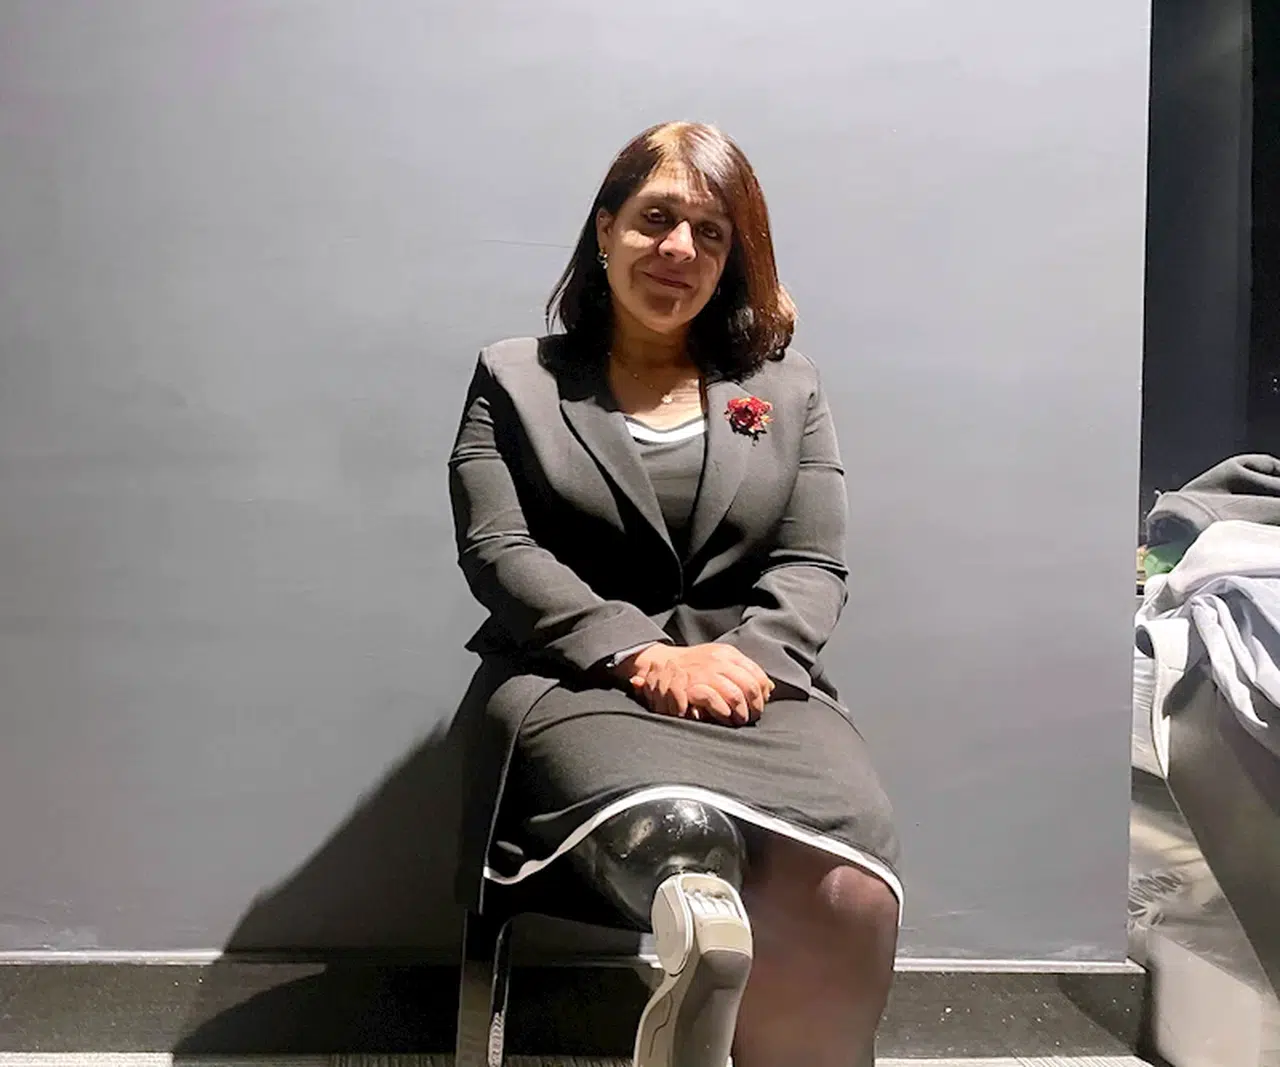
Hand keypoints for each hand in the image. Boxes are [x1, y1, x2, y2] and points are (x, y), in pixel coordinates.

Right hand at [616, 643, 774, 725]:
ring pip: (735, 694)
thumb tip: (770, 688)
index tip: (760, 706)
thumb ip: (742, 672)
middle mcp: (718, 661)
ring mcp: (704, 672)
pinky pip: (715, 700)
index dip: (762, 695)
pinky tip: (722, 718)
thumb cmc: (694, 666)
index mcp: (728, 654)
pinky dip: (722, 712)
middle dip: (755, 707)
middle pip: (750, 686)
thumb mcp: (719, 661)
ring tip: (738, 722)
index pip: (757, 675)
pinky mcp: (690, 685)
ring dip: (740, 713)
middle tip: (751, 718)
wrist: (659, 663)